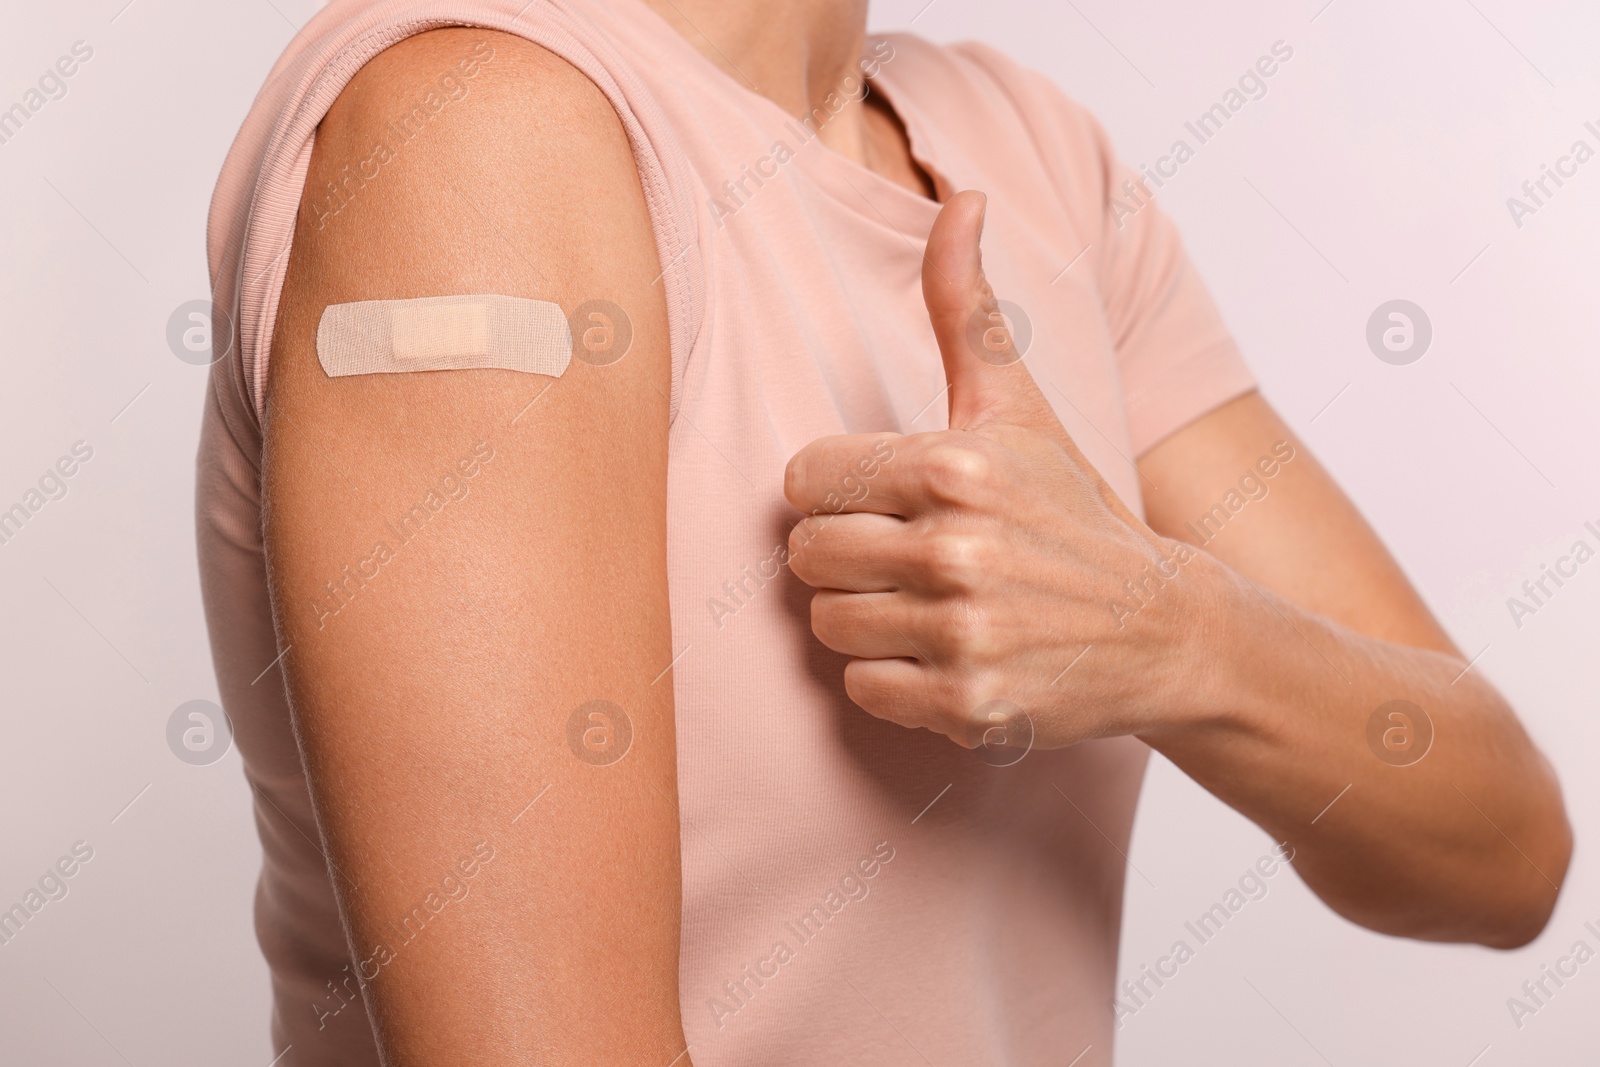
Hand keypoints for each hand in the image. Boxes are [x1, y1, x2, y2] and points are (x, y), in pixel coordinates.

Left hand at [784, 190, 1210, 753]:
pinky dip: (894, 680)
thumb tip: (963, 199)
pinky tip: (945, 656)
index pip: (805, 479)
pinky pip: (864, 690)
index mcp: (955, 465)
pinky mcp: (968, 705)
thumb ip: (969, 309)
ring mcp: (962, 633)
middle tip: (907, 557)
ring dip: (866, 618)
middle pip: (807, 554)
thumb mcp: (1022, 407)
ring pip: (826, 624)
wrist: (1166, 630)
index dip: (836, 492)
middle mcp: (955, 549)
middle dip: (847, 554)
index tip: (884, 501)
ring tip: (927, 606)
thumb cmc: (1074, 511)